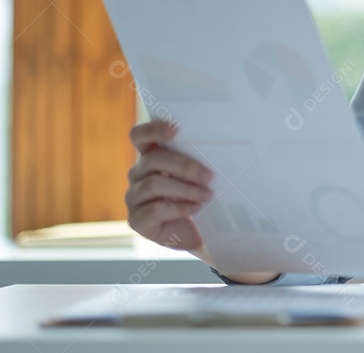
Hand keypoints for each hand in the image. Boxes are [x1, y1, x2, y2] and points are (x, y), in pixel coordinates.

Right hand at [125, 120, 280, 284]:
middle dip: (183, 165)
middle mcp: (138, 174)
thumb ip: (202, 158)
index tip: (175, 130)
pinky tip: (196, 208)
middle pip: (152, 159)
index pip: (140, 136)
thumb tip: (229, 141)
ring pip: (154, 184)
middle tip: (209, 175)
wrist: (201, 234)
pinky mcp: (137, 220)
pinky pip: (155, 209)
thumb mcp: (202, 175)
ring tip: (207, 195)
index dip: (153, 129)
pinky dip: (179, 208)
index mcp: (151, 156)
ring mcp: (135, 197)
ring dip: (185, 189)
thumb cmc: (202, 196)